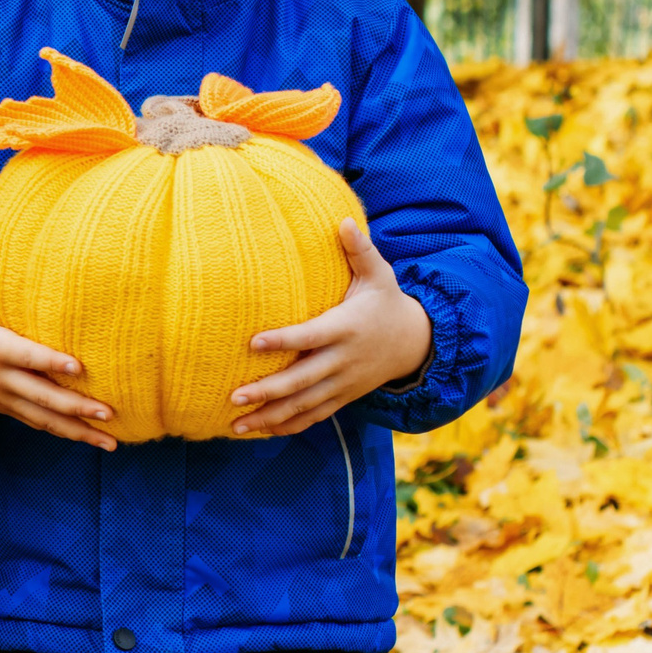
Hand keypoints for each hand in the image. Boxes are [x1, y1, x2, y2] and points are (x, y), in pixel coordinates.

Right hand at [0, 233, 116, 451]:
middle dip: (75, 407)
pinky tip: (94, 441)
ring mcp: (8, 399)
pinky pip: (42, 425)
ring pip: (46, 419)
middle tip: (108, 411)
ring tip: (111, 443)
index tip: (77, 367)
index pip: (25, 357)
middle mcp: (3, 379)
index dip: (49, 363)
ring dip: (78, 432)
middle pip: (42, 396)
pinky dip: (67, 435)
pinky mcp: (12, 409)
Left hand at [232, 219, 431, 436]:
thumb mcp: (380, 275)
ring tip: (237, 425)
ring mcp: (344, 383)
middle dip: (269, 390)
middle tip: (234, 396)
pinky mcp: (344, 397)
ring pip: (305, 405)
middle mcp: (343, 361)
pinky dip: (289, 426)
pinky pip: (315, 415)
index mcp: (346, 328)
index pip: (311, 336)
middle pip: (303, 380)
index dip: (284, 340)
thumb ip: (360, 250)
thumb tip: (344, 220)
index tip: (254, 342)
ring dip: (271, 416)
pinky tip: (261, 432)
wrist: (417, 343)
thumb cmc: (387, 302)